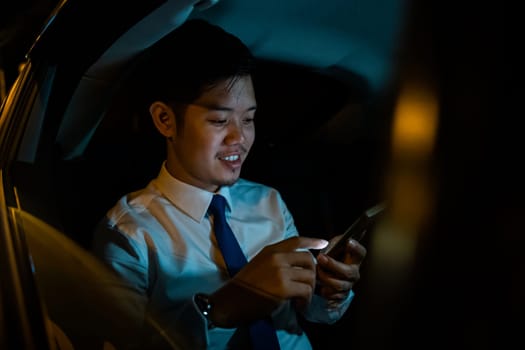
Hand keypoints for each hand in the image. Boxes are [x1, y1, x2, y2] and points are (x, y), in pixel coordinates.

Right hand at [210, 236, 327, 326]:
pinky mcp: (283, 287)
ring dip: (310, 291)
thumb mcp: (258, 265)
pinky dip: (306, 301)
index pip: (296, 241)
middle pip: (308, 259)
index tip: (323, 243)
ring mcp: (280, 271)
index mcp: (270, 250)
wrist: (230, 302)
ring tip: (302, 301)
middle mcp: (276, 257)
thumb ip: (275, 262)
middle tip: (308, 287)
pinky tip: (299, 306)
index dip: (312, 241)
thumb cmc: (243, 287)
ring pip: (310, 276)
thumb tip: (295, 267)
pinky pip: (306, 291)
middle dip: (313, 274)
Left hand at [315, 237, 366, 302]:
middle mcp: (354, 273)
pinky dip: (322, 290)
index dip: (356, 248)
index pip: (360, 253)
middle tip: (320, 257)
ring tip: (316, 271)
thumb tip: (326, 243)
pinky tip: (317, 284)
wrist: (326, 276)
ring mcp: (348, 286)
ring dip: (324, 278)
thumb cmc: (329, 259)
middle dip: (332, 265)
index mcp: (354, 260)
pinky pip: (331, 295)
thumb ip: (332, 245)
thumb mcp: (332, 249)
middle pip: (348, 272)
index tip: (348, 242)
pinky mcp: (340, 296)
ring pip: (338, 285)